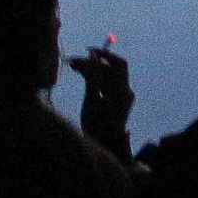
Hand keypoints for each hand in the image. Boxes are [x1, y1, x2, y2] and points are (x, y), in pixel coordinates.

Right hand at [68, 35, 133, 155]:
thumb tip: (93, 56)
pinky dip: (94, 79)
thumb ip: (93, 76)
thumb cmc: (97, 125)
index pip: (118, 64)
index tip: (88, 51)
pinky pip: (105, 85)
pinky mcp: (114, 101)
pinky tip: (80, 74)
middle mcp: (124, 92)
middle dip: (93, 64)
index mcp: (122, 91)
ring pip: (106, 77)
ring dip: (91, 71)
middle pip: (110, 71)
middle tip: (73, 61)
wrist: (103, 146)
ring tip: (73, 66)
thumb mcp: (91, 100)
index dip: (105, 55)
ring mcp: (120, 97)